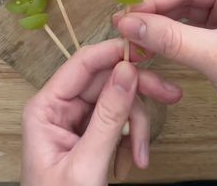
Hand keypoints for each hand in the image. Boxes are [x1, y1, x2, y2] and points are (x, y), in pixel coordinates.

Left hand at [21, 38, 180, 185]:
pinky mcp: (92, 137)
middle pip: (107, 81)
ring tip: (142, 158)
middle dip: (137, 95)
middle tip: (169, 95)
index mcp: (46, 108)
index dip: (115, 53)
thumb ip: (108, 116)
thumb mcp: (86, 165)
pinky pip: (121, 123)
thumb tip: (126, 70)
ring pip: (119, 102)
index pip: (83, 64)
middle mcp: (61, 109)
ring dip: (137, 128)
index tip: (147, 51)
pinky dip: (132, 142)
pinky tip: (131, 164)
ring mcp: (77, 123)